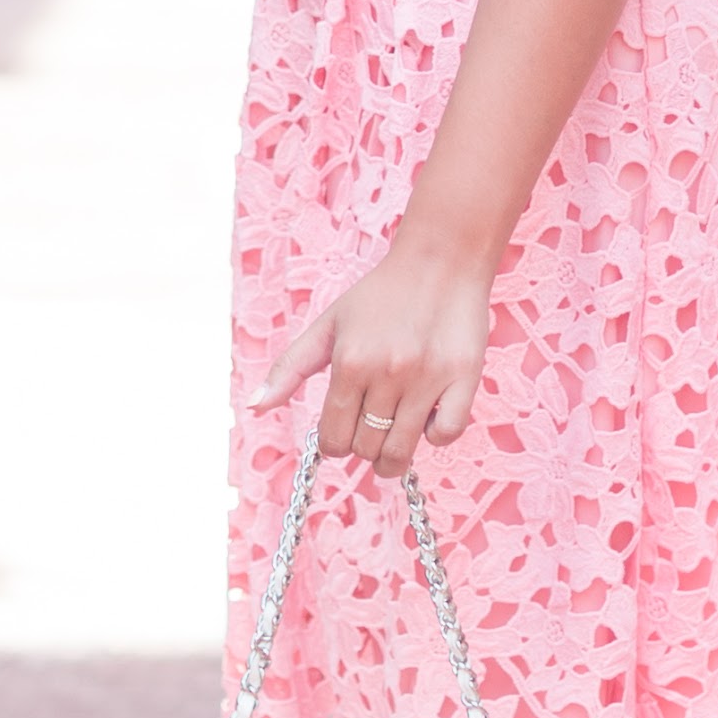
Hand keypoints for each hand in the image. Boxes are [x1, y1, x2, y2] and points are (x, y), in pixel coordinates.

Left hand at [251, 235, 493, 480]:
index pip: (333, 438)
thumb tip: (253, 407)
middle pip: (366, 449)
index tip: (342, 431)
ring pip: (403, 451)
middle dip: (362, 447)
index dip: (334, 443)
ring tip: (393, 441)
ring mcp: (429, 377)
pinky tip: (427, 418)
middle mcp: (388, 372)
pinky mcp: (464, 377)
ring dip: (393, 456)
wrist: (440, 261)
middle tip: (368, 430)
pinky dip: (435, 436)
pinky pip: (447, 434)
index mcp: (350, 361)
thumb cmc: (379, 295)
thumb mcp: (328, 325)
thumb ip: (289, 368)